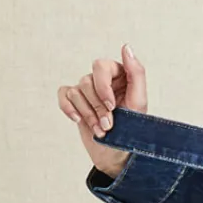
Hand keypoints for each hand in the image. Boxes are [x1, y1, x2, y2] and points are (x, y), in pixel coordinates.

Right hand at [58, 43, 148, 178]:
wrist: (120, 155)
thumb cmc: (134, 130)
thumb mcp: (139, 102)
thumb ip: (136, 73)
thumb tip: (125, 47)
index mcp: (119, 75)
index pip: (100, 66)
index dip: (102, 86)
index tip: (112, 107)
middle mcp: (102, 80)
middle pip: (87, 81)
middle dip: (96, 106)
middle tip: (109, 125)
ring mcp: (87, 91)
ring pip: (76, 91)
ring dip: (88, 114)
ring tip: (101, 130)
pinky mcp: (75, 102)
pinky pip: (63, 94)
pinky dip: (68, 108)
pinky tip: (78, 120)